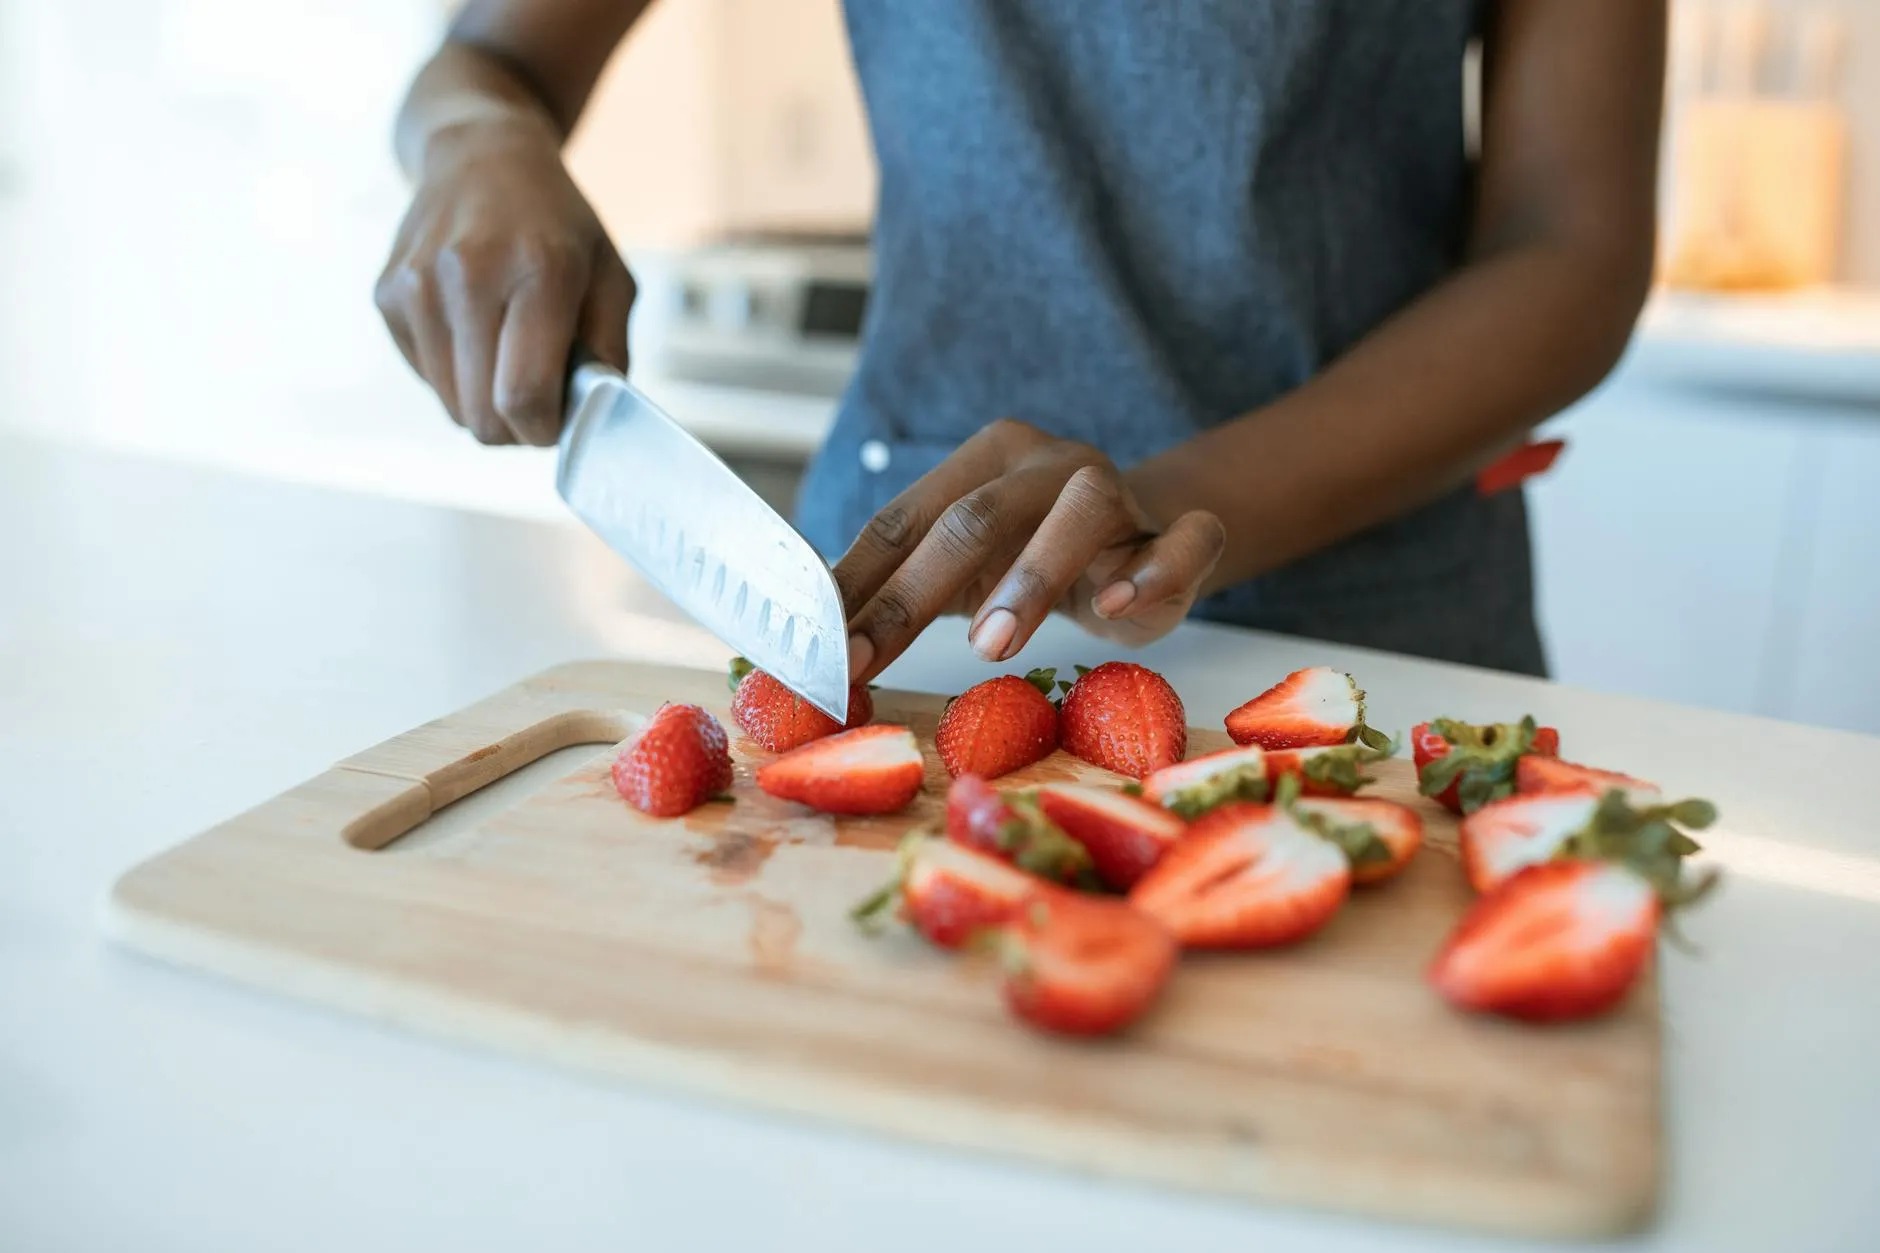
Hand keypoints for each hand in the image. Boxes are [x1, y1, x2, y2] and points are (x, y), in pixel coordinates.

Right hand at [374, 116, 634, 445]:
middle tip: (537, 400)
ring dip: (483, 402)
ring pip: (450, 406)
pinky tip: (472, 330)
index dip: (543, 431)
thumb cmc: (558, 226)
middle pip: (482, 414)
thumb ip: (609, 352)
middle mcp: (469, 275)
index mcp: (539, 271)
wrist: (480, 156)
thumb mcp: (610, 277)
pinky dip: (453, 374)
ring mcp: (418, 284)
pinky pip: (425, 377)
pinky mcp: (387, 294)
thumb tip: (592, 420)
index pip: (523, 395)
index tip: (557, 422)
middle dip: (515, 428)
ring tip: (506, 357)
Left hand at [836, 420, 1225, 681]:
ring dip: (1031, 578)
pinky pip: (1182, 540)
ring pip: (1080, 513)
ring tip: (990, 645)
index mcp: (983, 460)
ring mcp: (1119, 492)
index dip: (860, 585)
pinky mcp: (1181, 534)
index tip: (826, 652)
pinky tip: (1113, 604)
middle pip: (975, 518)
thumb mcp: (959, 570)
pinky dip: (1150, 570)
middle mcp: (1048, 463)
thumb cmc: (1032, 556)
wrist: (1145, 541)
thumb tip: (812, 632)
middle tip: (873, 658)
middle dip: (915, 594)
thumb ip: (897, 586)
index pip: (907, 521)